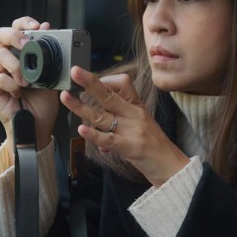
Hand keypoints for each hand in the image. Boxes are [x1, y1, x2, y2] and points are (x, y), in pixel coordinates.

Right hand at [0, 17, 58, 155]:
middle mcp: (7, 60)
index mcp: (21, 54)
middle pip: (1, 35)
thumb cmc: (44, 102)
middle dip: (14, 35)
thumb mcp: (53, 76)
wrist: (39, 126)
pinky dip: (11, 84)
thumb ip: (50, 54)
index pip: (17, 29)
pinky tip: (19, 92)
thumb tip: (48, 28)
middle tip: (27, 44)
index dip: (24, 23)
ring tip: (27, 81)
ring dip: (17, 66)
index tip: (38, 26)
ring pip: (1, 56)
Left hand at [60, 66, 189, 186]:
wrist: (170, 165)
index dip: (104, 80)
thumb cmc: (153, 144)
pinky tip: (82, 130)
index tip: (90, 81)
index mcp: (136, 106)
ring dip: (81, 107)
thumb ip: (116, 121)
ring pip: (102, 115)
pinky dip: (94, 134)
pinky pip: (108, 139)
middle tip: (74, 71)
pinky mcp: (130, 147)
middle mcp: (134, 114)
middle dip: (90, 82)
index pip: (122, 83)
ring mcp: (132, 130)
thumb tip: (91, 127)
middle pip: (108, 94)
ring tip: (66, 98)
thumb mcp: (139, 123)